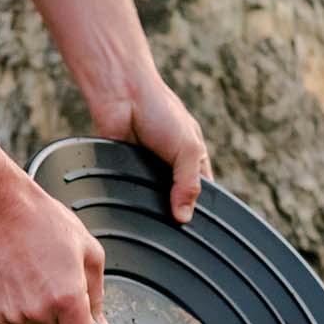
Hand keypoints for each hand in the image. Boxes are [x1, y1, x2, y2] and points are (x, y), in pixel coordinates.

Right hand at [0, 176, 105, 323]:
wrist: (1, 212)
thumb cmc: (46, 224)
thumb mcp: (88, 252)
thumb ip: (97, 294)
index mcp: (68, 299)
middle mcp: (40, 312)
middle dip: (72, 320)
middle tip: (66, 284)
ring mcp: (16, 314)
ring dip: (48, 311)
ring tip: (42, 274)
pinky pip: (22, 320)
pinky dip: (27, 306)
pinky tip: (25, 279)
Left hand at [93, 74, 207, 223]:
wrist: (122, 95)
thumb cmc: (160, 110)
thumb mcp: (189, 149)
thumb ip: (189, 185)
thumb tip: (184, 218)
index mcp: (193, 161)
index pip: (202, 196)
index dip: (199, 211)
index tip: (193, 228)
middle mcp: (170, 169)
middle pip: (175, 203)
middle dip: (173, 211)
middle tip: (171, 221)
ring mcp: (145, 173)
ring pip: (150, 203)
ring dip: (149, 206)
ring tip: (149, 206)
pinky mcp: (121, 173)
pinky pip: (127, 195)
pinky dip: (128, 198)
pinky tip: (130, 199)